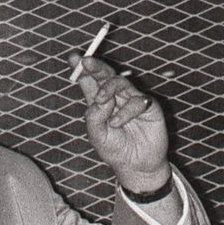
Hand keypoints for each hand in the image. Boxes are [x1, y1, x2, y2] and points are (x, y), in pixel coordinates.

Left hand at [69, 55, 170, 192]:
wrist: (136, 166)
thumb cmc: (115, 150)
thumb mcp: (97, 136)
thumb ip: (94, 116)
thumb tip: (100, 99)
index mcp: (100, 102)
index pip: (90, 81)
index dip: (83, 69)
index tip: (74, 58)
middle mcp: (116, 98)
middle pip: (106, 75)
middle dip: (96, 67)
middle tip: (86, 62)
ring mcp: (132, 100)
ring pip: (121, 82)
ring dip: (109, 88)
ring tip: (102, 102)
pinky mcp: (149, 107)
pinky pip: (137, 101)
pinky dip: (126, 111)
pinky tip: (118, 123)